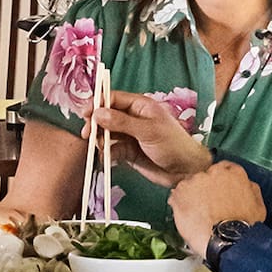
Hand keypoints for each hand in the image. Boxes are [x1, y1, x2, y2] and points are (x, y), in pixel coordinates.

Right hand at [91, 90, 211, 187]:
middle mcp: (133, 119)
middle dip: (96, 124)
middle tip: (87, 135)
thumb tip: (98, 113)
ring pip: (108, 134)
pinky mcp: (129, 153)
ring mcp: (130, 136)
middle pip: (107, 116)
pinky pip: (112, 150)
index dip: (98, 104)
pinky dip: (106, 155)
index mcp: (140, 106)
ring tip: (97, 148)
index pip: (114, 99)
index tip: (85, 113)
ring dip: (100, 141)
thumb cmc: (173, 144)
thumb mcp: (148, 130)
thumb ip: (122, 122)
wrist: (186, 172)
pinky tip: (104, 159)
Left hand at [170, 162, 266, 257]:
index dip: (220, 183)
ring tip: (198, 214)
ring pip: (190, 184)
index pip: (224, 168)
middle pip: (205, 176)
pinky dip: (179, 204)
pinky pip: (176, 195)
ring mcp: (196, 181)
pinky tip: (188, 217)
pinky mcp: (181, 192)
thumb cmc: (243, 229)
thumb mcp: (259, 207)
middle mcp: (214, 172)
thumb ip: (251, 189)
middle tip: (208, 206)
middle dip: (205, 189)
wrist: (227, 242)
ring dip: (192, 196)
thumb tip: (247, 185)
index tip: (218, 191)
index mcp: (234, 173)